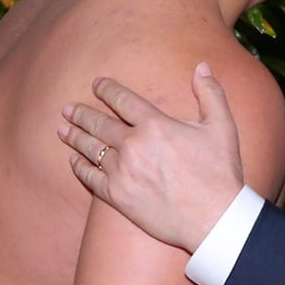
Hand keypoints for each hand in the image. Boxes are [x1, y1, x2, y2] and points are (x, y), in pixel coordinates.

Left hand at [58, 62, 245, 252]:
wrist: (213, 217)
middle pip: (99, 123)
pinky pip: (90, 177)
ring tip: (62, 129)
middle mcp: (133, 145)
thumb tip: (202, 66)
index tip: (96, 84)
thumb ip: (210, 93)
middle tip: (68, 109)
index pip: (123, 100)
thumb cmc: (219, 171)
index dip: (107, 89)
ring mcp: (122, 172)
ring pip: (91, 149)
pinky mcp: (117, 196)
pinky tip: (73, 161)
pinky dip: (79, 167)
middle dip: (81, 114)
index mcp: (155, 125)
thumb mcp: (222, 126)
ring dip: (75, 137)